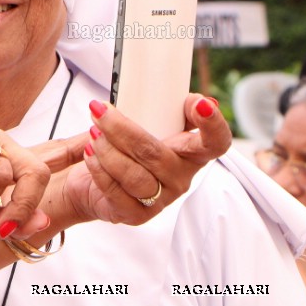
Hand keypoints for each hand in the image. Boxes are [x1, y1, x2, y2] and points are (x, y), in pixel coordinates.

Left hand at [57, 94, 228, 224]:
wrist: (89, 182)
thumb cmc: (121, 148)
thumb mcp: (139, 123)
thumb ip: (154, 108)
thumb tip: (167, 91)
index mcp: (190, 152)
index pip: (215, 142)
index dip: (213, 124)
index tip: (200, 102)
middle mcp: (180, 177)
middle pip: (155, 153)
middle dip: (122, 129)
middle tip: (99, 110)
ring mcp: (160, 199)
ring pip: (134, 174)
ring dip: (108, 149)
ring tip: (93, 132)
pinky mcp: (135, 215)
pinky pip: (116, 191)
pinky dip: (99, 168)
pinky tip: (90, 153)